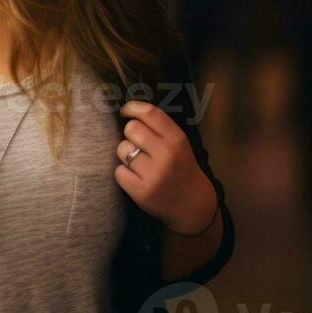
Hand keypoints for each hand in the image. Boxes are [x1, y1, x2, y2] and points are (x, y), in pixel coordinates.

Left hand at [115, 100, 217, 235]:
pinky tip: (135, 177)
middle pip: (131, 129)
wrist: (192, 204)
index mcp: (177, 140)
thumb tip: (129, 111)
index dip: (132, 108)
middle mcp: (167, 155)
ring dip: (125, 154)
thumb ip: (159, 127)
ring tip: (138, 162)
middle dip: (130, 135)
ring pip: (122, 149)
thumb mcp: (179, 143)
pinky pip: (119, 172)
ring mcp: (154, 175)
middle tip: (138, 144)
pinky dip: (124, 173)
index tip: (126, 112)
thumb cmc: (180, 167)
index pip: (149, 113)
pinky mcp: (142, 192)